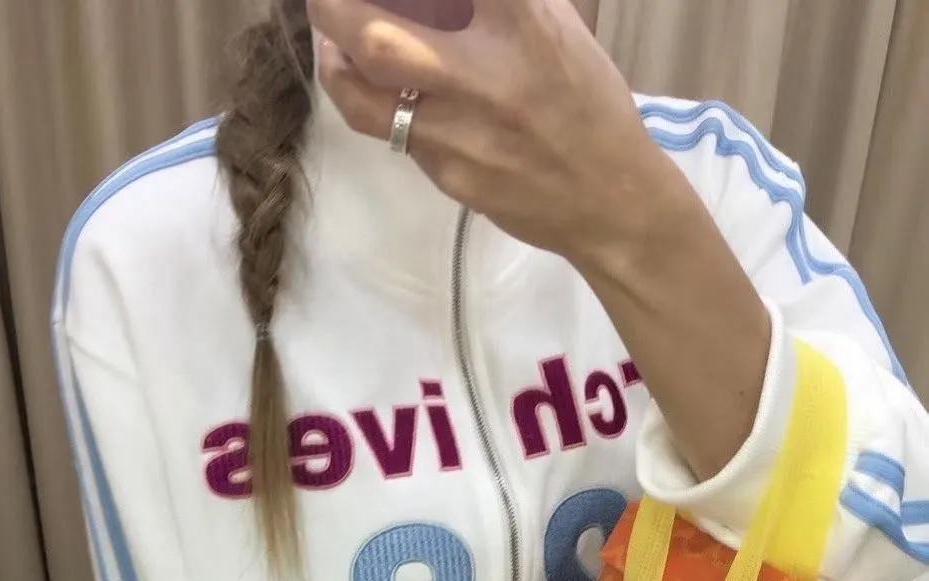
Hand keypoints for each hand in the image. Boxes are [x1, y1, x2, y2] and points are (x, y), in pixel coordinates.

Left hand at [308, 0, 668, 269]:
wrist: (608, 201)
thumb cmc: (589, 106)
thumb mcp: (558, 30)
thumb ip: (506, 2)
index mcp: (522, 22)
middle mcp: (483, 73)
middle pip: (376, 32)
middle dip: (334, 6)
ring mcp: (458, 129)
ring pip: (363, 91)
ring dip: (333, 61)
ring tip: (332, 40)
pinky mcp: (446, 172)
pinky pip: (392, 131)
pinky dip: (369, 100)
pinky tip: (368, 84)